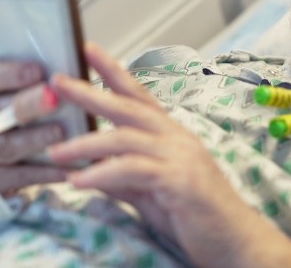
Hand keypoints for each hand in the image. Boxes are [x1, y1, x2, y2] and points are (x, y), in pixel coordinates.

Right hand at [0, 60, 66, 193]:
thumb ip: (24, 82)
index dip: (10, 74)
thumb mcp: (1, 93)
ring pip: (5, 146)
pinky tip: (68, 166)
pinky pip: (20, 176)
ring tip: (61, 132)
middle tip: (54, 99)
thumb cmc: (0, 116)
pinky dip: (46, 172)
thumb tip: (63, 70)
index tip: (39, 70)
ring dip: (35, 139)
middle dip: (26, 105)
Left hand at [48, 43, 274, 266]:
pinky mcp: (180, 180)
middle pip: (128, 106)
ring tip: (54, 152)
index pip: (139, 94)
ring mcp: (180, 157)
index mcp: (172, 135)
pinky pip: (133, 170)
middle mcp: (177, 138)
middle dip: (90, 91)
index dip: (113, 70)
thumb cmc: (196, 216)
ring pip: (126, 137)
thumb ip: (122, 177)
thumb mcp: (151, 192)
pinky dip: (102, 173)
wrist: (235, 241)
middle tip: (57, 81)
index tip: (88, 50)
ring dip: (85, 143)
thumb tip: (88, 168)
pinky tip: (79, 180)